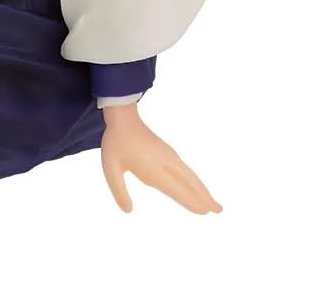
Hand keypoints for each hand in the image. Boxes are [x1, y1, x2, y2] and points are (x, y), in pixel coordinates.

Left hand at [100, 103, 221, 214]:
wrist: (124, 119)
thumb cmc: (116, 143)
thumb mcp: (111, 169)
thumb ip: (119, 192)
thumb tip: (129, 211)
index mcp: (153, 169)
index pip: (177, 189)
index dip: (191, 201)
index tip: (205, 212)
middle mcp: (166, 164)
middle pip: (190, 183)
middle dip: (204, 197)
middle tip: (219, 210)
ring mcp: (169, 157)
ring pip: (191, 176)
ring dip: (203, 189)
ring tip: (214, 203)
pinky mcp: (168, 153)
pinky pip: (186, 171)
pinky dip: (195, 181)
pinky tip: (196, 186)